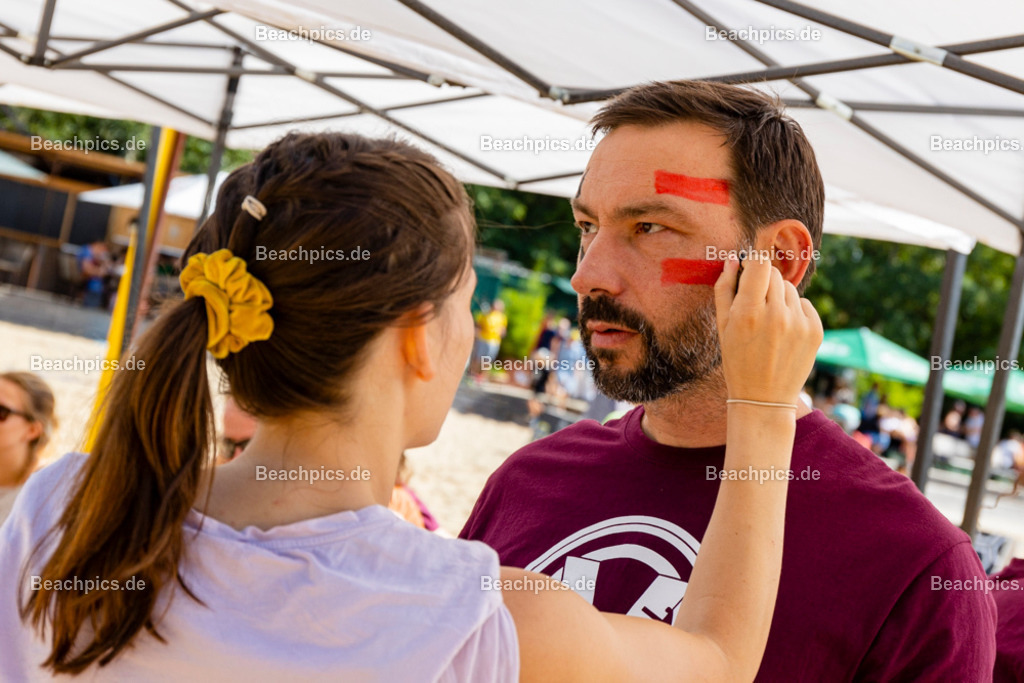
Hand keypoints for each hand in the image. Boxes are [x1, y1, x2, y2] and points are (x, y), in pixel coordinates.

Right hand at [713, 255, 821, 405]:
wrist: (763, 399)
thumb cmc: (737, 361)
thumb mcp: (722, 327)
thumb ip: (724, 289)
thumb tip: (733, 260)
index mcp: (748, 312)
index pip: (758, 263)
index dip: (752, 263)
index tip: (748, 270)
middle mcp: (776, 314)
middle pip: (773, 274)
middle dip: (763, 283)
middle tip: (755, 305)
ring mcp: (799, 323)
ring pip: (789, 289)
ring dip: (779, 298)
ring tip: (770, 324)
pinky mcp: (815, 331)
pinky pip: (804, 304)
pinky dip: (794, 312)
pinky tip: (784, 332)